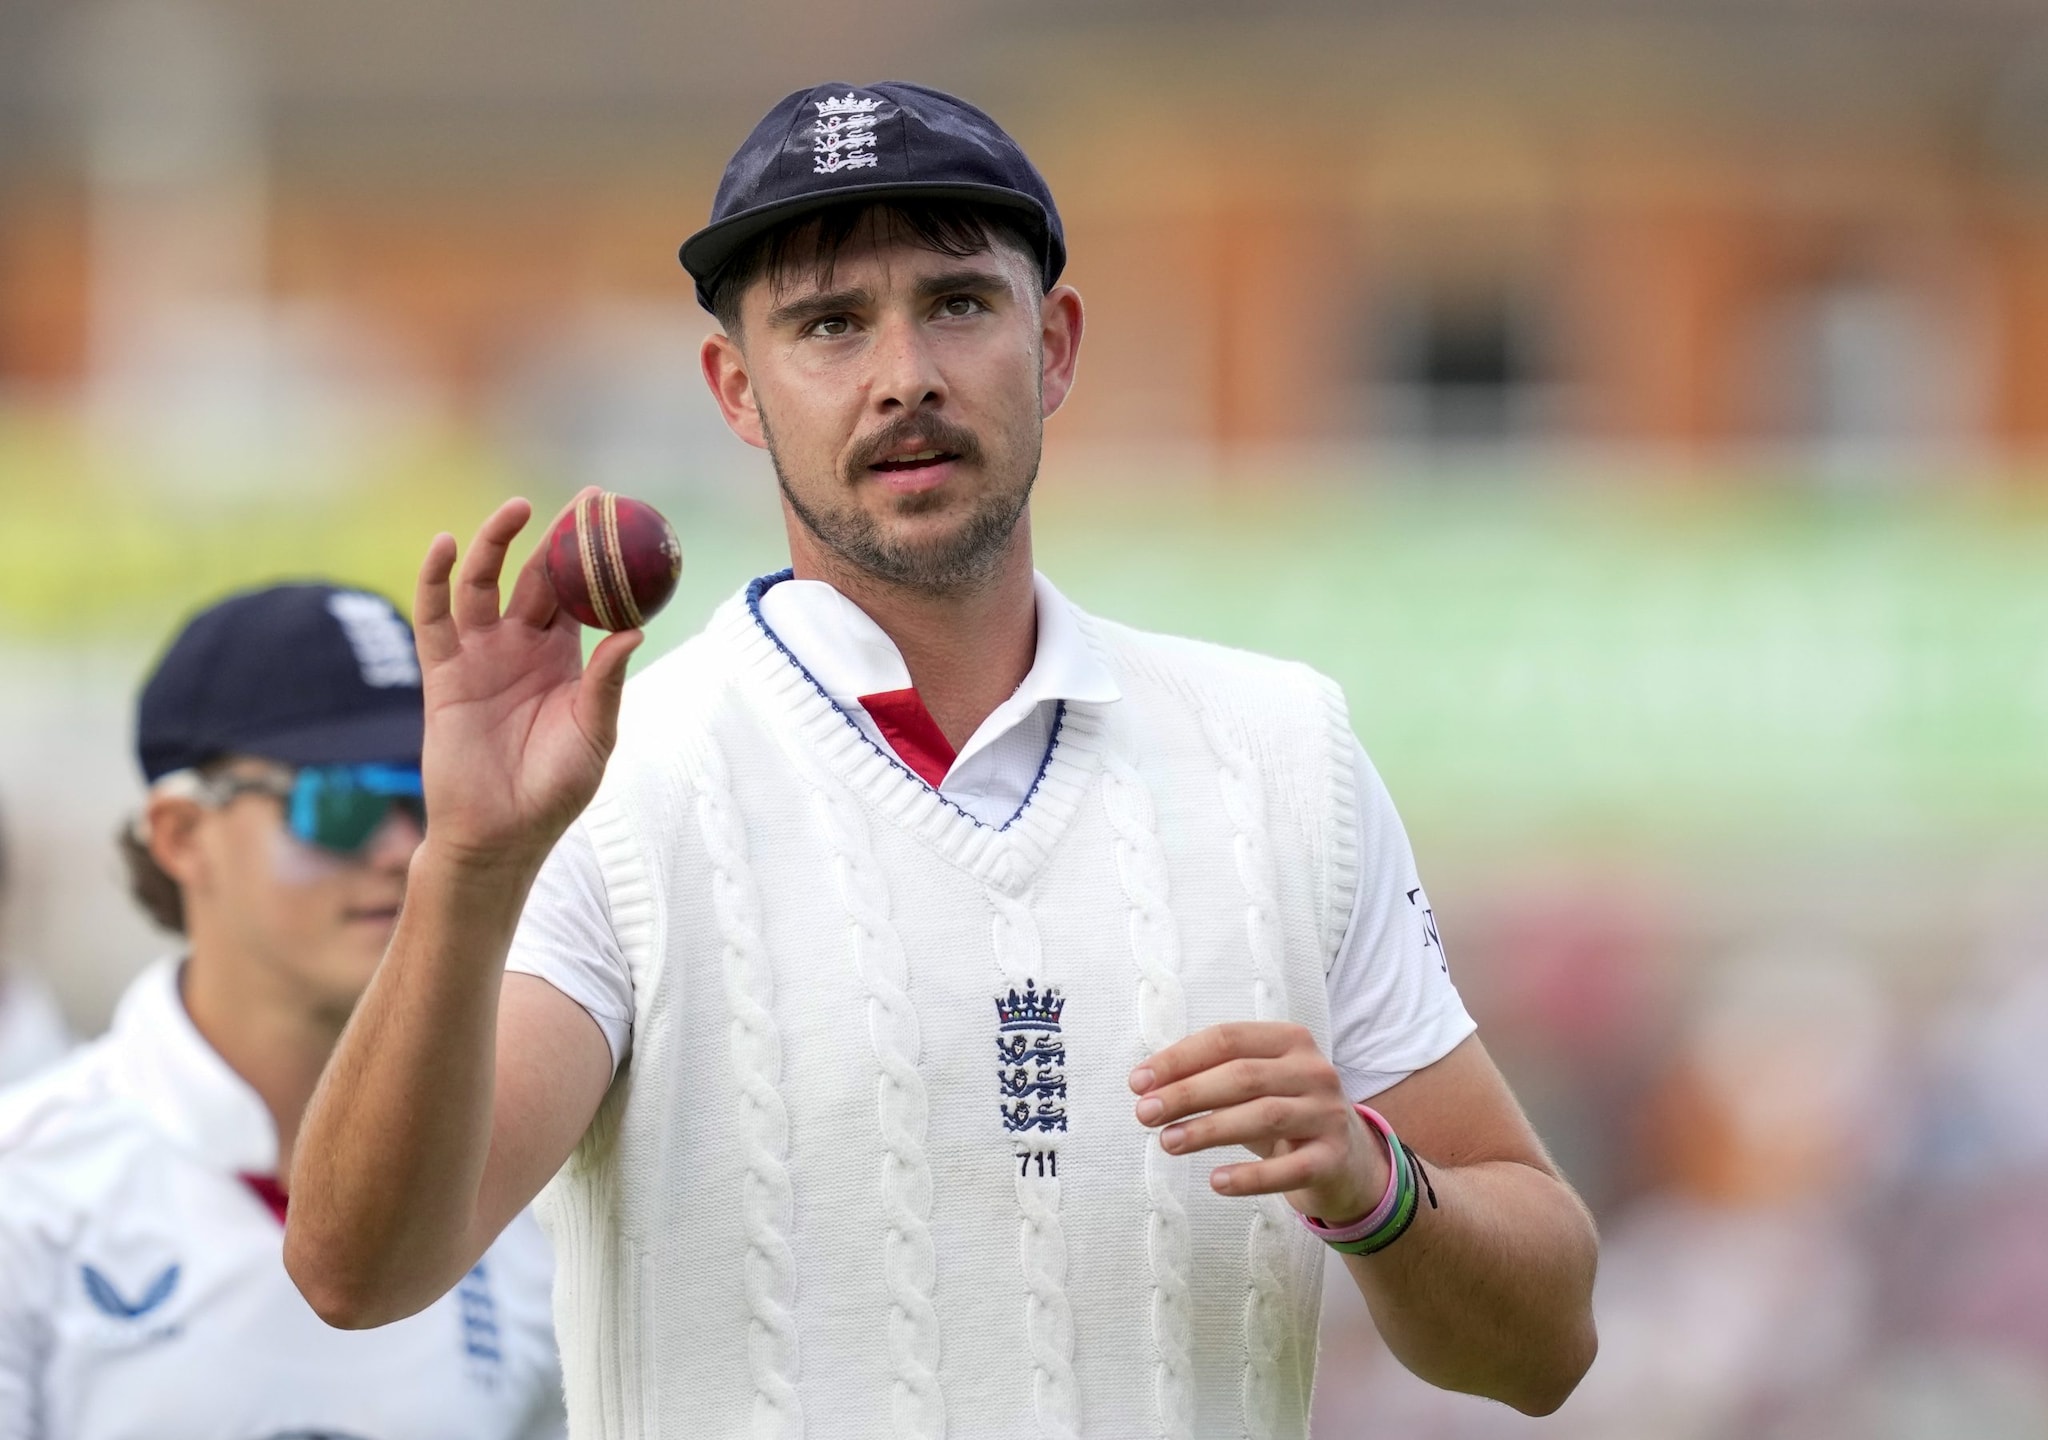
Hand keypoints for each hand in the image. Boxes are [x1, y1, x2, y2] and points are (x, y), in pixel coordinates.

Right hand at [413, 490, 640, 872]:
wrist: (500, 834)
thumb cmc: (553, 790)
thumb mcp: (593, 735)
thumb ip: (607, 683)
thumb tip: (634, 631)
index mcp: (565, 659)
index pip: (582, 595)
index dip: (596, 559)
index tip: (619, 520)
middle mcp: (522, 647)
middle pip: (538, 577)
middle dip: (558, 537)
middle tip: (584, 500)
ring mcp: (481, 655)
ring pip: (486, 585)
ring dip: (497, 544)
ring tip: (516, 509)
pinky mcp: (444, 672)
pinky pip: (435, 617)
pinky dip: (436, 579)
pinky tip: (447, 546)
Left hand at [1130, 1022, 1388, 1225]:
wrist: (1348, 1158)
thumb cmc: (1284, 1112)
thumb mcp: (1254, 1086)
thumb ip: (1210, 1077)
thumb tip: (1146, 1084)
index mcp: (1290, 1040)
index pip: (1227, 1039)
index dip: (1179, 1059)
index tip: (1138, 1082)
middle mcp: (1313, 1071)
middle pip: (1241, 1075)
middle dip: (1186, 1093)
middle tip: (1144, 1113)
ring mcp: (1327, 1114)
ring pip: (1262, 1115)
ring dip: (1208, 1129)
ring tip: (1168, 1142)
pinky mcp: (1333, 1158)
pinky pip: (1289, 1168)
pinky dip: (1250, 1176)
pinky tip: (1216, 1182)